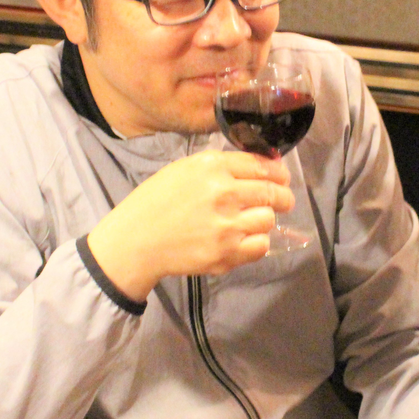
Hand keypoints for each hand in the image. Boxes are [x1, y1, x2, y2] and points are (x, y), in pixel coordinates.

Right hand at [85, 149, 292, 301]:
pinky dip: (257, 243)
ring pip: (269, 219)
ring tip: (252, 221)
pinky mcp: (225, 254)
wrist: (136, 240)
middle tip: (282, 201)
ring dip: (265, 220)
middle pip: (273, 192)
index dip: (279, 172)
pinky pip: (261, 246)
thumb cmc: (158, 200)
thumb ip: (223, 165)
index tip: (282, 178)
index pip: (263, 165)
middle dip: (283, 196)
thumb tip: (265, 164)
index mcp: (212, 166)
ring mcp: (226, 225)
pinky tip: (244, 239)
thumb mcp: (186, 168)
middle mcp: (223, 192)